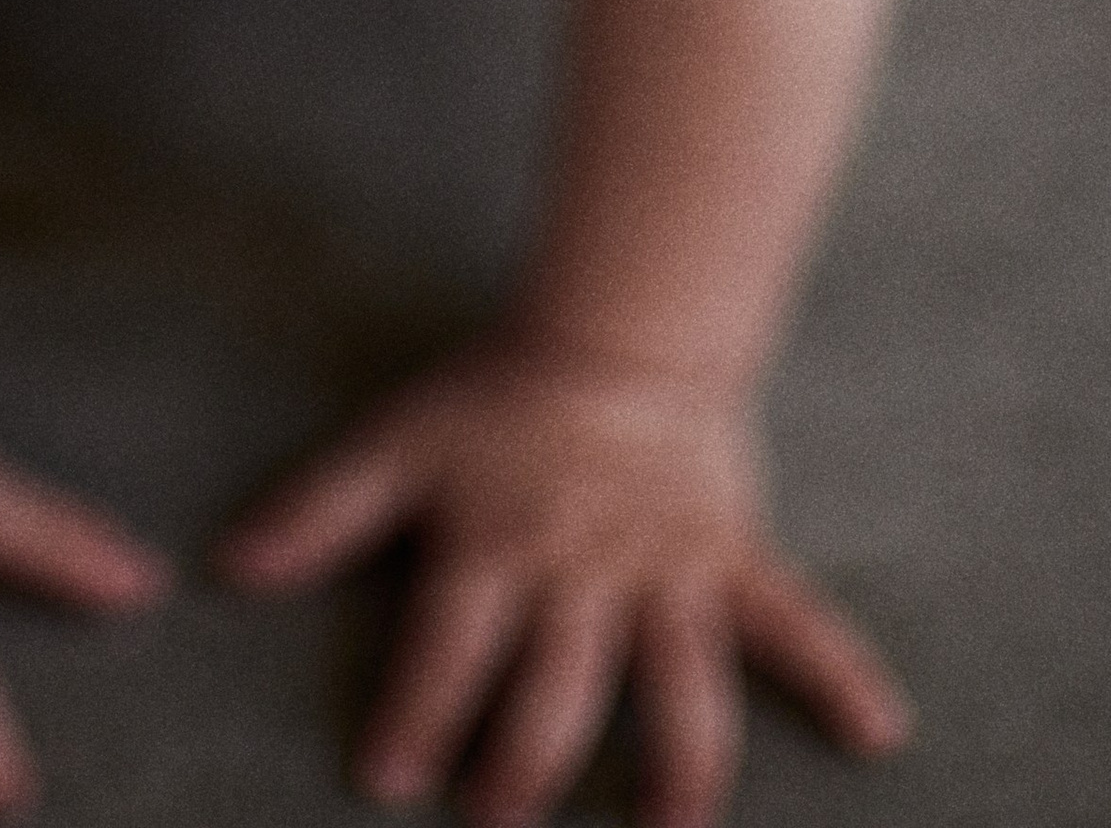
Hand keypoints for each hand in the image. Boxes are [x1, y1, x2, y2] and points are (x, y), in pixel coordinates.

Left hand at [216, 344, 909, 827]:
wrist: (618, 331)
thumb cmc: (498, 395)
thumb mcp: (397, 443)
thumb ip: (319, 511)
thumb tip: (232, 568)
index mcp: (497, 545)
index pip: (446, 647)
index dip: (414, 714)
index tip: (388, 780)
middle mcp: (581, 572)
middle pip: (552, 687)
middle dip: (521, 764)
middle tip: (496, 818)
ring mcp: (665, 572)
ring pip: (675, 682)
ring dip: (675, 763)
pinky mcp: (730, 560)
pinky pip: (793, 618)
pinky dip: (839, 670)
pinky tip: (878, 730)